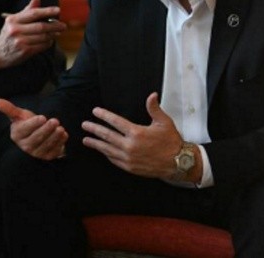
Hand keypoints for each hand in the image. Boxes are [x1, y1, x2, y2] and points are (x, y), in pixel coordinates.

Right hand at [0, 0, 66, 68]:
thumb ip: (27, 11)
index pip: (33, 13)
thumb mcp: (14, 20)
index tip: (58, 10)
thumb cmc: (8, 34)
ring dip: (52, 35)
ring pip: (43, 37)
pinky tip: (50, 41)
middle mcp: (15, 30)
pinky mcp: (24, 52)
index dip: (47, 11)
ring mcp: (20, 42)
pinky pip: (41, 46)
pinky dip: (48, 43)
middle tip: (63, 26)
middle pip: (40, 26)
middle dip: (54, 26)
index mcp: (13, 20)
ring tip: (57, 33)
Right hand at [0, 98, 66, 159]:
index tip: (42, 117)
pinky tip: (64, 135)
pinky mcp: (47, 156)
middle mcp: (25, 146)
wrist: (37, 134)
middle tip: (55, 121)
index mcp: (17, 135)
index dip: (34, 124)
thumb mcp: (19, 115)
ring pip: (46, 145)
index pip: (25, 130)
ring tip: (60, 128)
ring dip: (54, 137)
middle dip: (46, 129)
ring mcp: (36, 153)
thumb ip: (9, 109)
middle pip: (36, 138)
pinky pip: (54, 151)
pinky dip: (60, 143)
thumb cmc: (27, 123)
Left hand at [81, 93, 196, 179]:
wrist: (178, 163)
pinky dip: (106, 154)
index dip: (104, 116)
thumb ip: (154, 108)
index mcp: (137, 133)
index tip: (95, 112)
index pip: (115, 122)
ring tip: (86, 140)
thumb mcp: (164, 122)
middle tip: (85, 125)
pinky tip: (101, 150)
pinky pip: (114, 159)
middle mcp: (130, 146)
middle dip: (94, 129)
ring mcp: (129, 158)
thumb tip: (151, 95)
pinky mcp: (130, 167)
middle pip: (107, 136)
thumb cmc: (171, 142)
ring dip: (95, 144)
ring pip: (107, 149)